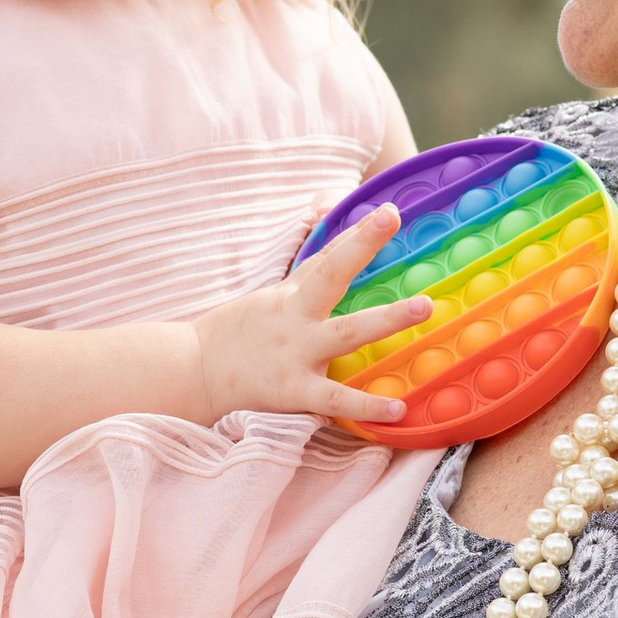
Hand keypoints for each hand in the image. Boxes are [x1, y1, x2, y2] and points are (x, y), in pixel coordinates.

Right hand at [189, 203, 432, 424]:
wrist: (193, 373)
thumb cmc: (239, 336)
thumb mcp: (272, 299)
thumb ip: (309, 275)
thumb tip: (336, 240)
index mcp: (291, 297)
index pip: (328, 257)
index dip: (358, 234)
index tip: (388, 210)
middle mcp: (295, 318)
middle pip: (331, 275)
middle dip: (361, 247)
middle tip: (395, 221)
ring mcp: (296, 353)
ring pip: (345, 331)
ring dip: (385, 319)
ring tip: (425, 307)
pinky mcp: (293, 391)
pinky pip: (336, 398)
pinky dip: (367, 405)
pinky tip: (398, 407)